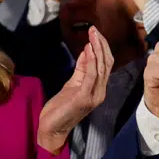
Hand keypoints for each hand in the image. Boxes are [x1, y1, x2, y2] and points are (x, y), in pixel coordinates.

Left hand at [37, 27, 113, 152]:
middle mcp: (100, 92)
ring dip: (97, 49)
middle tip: (94, 30)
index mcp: (99, 88)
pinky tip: (89, 49)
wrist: (52, 129)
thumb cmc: (61, 107)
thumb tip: (87, 50)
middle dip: (101, 45)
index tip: (96, 33)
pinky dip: (92, 61)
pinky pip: (91, 76)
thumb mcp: (72, 84)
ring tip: (93, 35)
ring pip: (101, 68)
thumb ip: (81, 69)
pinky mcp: (84, 98)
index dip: (103, 48)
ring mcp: (94, 96)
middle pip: (106, 64)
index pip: (106, 64)